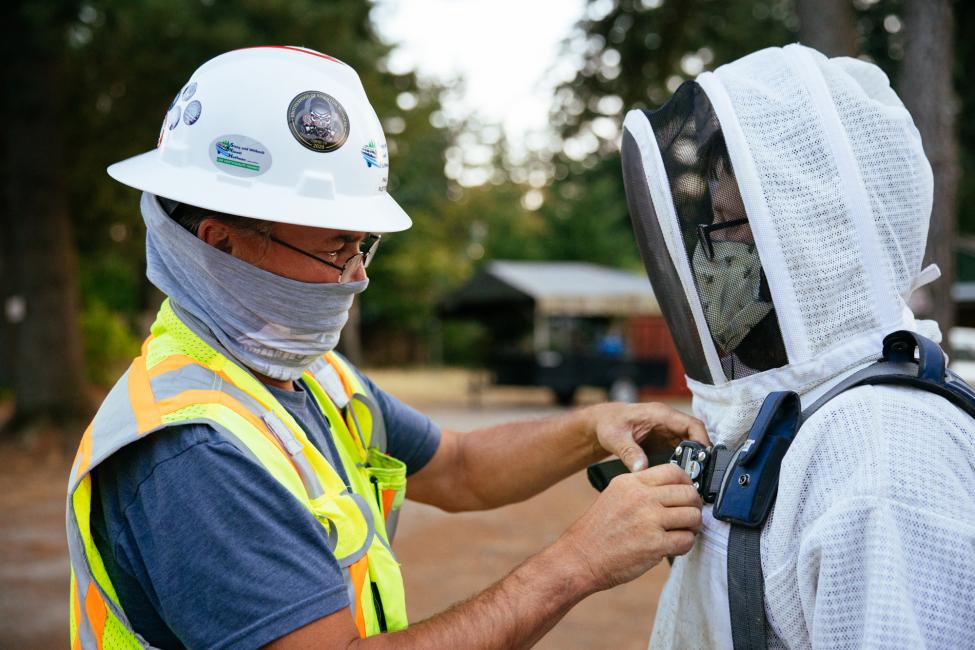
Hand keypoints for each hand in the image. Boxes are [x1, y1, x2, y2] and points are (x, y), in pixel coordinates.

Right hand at [558, 463, 701, 591]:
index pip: (674, 471)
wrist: (580, 557)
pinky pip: (686, 540)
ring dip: (692, 526)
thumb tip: (672, 489)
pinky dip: (685, 545)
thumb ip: (641, 489)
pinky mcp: (654, 544)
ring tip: (682, 532)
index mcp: (631, 482)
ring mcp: (649, 520)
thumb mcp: (615, 496)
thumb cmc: (597, 531)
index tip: (688, 492)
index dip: (687, 482)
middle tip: (689, 516)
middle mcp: (641, 497)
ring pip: (692, 516)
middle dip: (694, 506)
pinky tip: (674, 546)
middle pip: (688, 492)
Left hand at [588, 402, 708, 470]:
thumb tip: (641, 468)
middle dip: (701, 454)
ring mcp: (668, 431)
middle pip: (695, 436)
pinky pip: (682, 451)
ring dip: (694, 460)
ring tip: (693, 479)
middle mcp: (668, 421)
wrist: (602, 423)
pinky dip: (685, 462)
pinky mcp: (665, 441)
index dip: (702, 440)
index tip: (704, 458)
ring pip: (691, 444)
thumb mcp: (615, 438)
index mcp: (661, 414)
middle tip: (700, 474)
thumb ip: (628, 452)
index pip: (692, 424)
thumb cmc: (609, 424)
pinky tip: (682, 476)